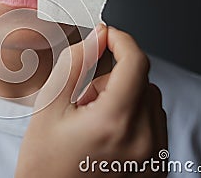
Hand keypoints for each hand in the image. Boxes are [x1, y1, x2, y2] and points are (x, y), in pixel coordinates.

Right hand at [15, 25, 167, 177]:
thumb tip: (97, 38)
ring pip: (150, 101)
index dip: (122, 41)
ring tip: (93, 118)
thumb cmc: (43, 164)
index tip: (108, 35)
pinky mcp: (157, 166)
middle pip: (142, 81)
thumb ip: (74, 64)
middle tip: (84, 97)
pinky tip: (107, 132)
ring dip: (123, 97)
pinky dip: (133, 116)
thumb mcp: (49, 107)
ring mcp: (154, 157)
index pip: (135, 63)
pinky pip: (154, 123)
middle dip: (113, 78)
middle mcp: (143, 141)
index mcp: (114, 123)